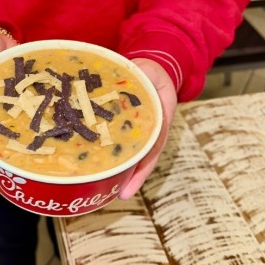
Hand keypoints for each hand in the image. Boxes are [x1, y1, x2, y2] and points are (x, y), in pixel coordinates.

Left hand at [118, 58, 177, 198]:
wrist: (155, 70)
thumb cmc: (151, 71)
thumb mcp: (149, 70)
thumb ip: (142, 73)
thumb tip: (130, 75)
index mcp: (162, 115)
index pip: (155, 143)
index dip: (144, 164)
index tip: (134, 180)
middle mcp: (154, 128)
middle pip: (146, 156)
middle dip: (135, 176)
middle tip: (121, 194)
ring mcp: (144, 131)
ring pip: (136, 155)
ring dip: (126, 172)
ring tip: (111, 190)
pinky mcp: (131, 131)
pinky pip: (124, 146)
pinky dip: (117, 158)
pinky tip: (102, 170)